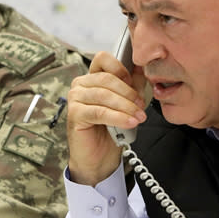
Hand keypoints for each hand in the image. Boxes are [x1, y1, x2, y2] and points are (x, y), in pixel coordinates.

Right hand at [67, 51, 147, 184]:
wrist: (99, 158)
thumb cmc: (111, 131)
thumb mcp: (126, 104)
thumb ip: (133, 86)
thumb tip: (143, 68)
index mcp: (92, 77)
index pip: (103, 59)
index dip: (121, 68)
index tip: (135, 83)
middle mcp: (80, 84)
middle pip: (107, 79)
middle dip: (129, 93)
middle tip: (142, 106)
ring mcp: (75, 98)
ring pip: (104, 95)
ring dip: (126, 106)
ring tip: (139, 117)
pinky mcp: (74, 114)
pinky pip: (100, 111)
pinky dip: (118, 117)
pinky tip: (130, 122)